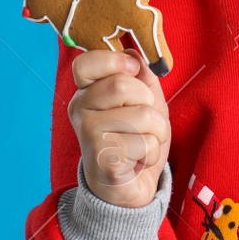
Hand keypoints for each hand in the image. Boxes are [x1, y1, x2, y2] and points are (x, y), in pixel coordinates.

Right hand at [67, 46, 170, 208]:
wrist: (127, 187)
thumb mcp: (143, 101)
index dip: (115, 61)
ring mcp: (88, 136)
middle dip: (150, 103)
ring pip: (143, 116)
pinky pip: (146, 144)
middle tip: (145, 121)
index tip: (133, 69)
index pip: (85, 63)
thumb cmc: (135, 139)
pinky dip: (152, 153)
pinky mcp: (103, 160)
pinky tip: (138, 161)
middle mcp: (80, 110)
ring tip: (144, 143)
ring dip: (158, 132)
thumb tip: (135, 53)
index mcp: (87, 92)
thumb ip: (140, 75)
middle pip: (123, 85)